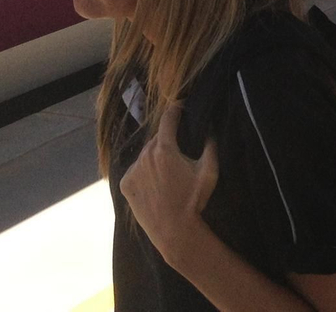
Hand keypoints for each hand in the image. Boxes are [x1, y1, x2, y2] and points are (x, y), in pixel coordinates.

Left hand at [120, 103, 217, 268]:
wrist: (173, 231)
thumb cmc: (193, 200)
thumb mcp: (209, 171)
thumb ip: (211, 144)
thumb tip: (210, 126)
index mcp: (165, 149)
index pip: (168, 118)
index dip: (176, 108)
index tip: (182, 105)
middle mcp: (145, 156)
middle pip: (158, 137)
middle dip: (168, 138)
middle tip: (180, 147)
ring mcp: (132, 170)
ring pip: (146, 153)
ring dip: (156, 154)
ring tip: (168, 169)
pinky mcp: (125, 184)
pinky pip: (136, 168)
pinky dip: (144, 170)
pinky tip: (155, 182)